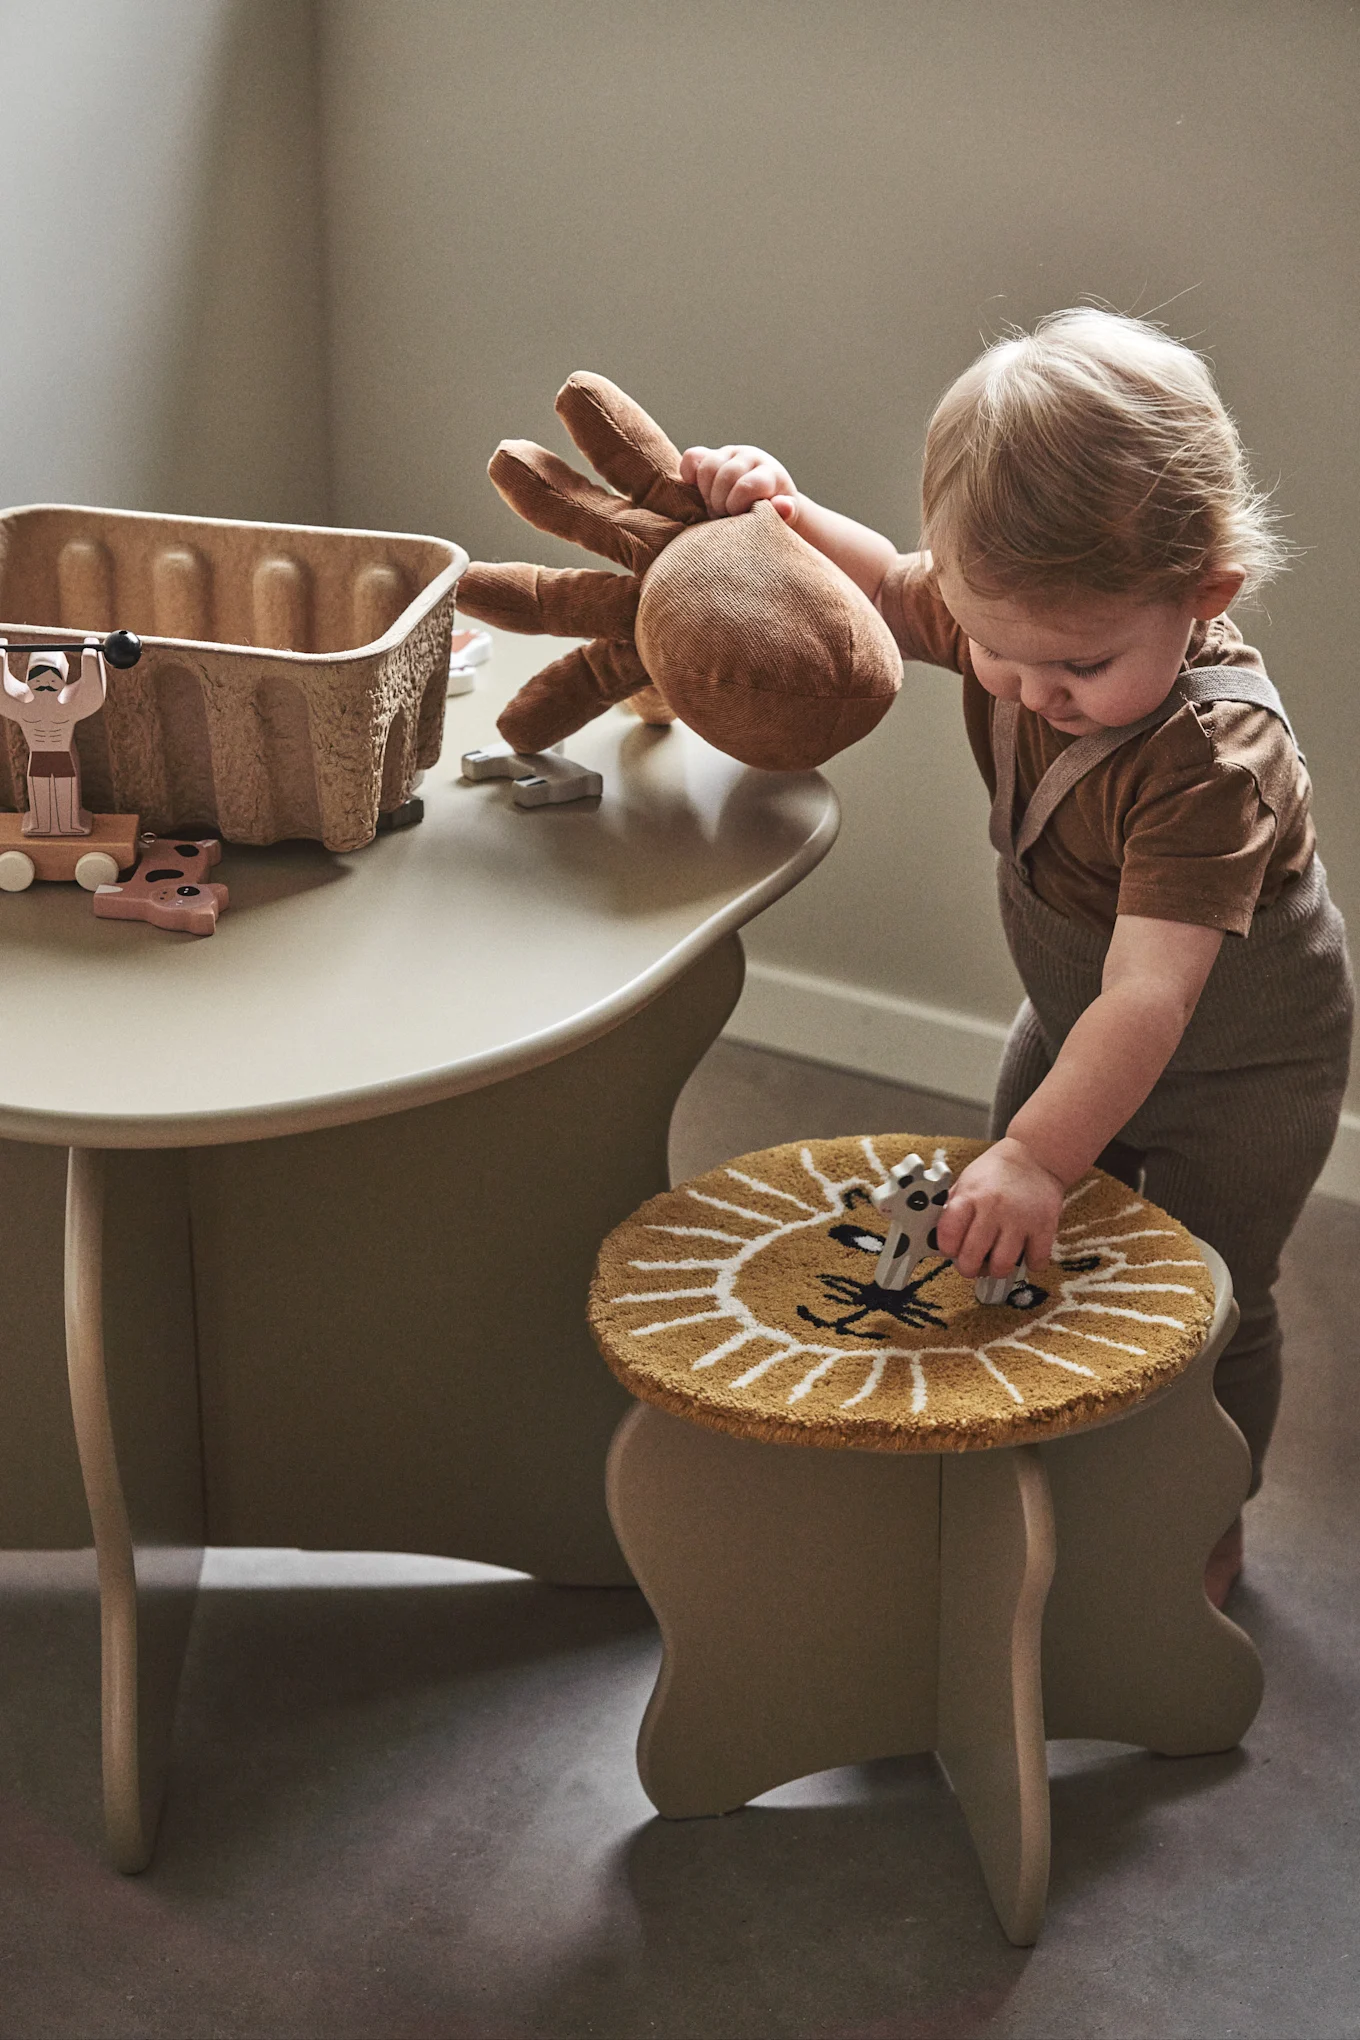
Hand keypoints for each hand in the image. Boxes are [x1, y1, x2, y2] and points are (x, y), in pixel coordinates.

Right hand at [679, 444, 797, 520]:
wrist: (762, 502)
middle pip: (726, 475)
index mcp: (769, 473)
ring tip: (715, 507)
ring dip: (706, 493)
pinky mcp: (709, 455)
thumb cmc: (772, 515)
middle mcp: (750, 457)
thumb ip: (784, 513)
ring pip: (707, 467)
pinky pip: (691, 458)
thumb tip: (785, 506)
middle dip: (721, 502)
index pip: (748, 485)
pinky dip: (689, 475)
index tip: (740, 518)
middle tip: (726, 516)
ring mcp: (729, 453)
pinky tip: (698, 491)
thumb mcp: (782, 518)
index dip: (738, 505)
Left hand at [934, 1137, 1063, 1278]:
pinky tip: (1024, 1252)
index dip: (947, 1249)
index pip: (948, 1234)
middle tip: (973, 1264)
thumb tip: (937, 1237)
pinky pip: (1035, 1262)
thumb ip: (954, 1209)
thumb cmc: (996, 1172)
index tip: (951, 1249)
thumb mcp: (966, 1182)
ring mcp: (1020, 1220)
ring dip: (997, 1270)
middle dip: (968, 1268)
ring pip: (1002, 1266)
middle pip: (972, 1258)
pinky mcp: (1045, 1227)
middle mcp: (994, 1209)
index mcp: (970, 1196)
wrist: (1036, 1156)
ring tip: (997, 1260)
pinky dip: (1029, 1263)